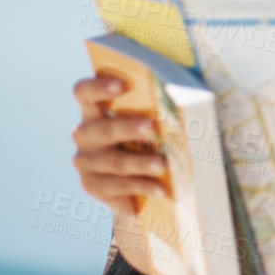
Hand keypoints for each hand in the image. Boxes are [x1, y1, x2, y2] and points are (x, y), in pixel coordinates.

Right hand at [71, 75, 167, 274]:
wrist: (132, 184)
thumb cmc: (144, 141)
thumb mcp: (147, 123)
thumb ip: (155, 110)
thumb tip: (189, 99)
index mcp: (94, 111)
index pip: (84, 92)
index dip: (99, 87)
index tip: (121, 85)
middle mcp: (85, 134)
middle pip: (102, 128)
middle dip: (127, 128)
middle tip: (150, 127)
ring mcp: (86, 162)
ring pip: (114, 161)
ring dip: (140, 163)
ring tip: (163, 165)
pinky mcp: (92, 186)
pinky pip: (118, 186)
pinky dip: (143, 186)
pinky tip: (161, 190)